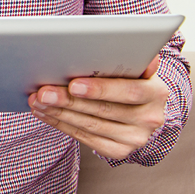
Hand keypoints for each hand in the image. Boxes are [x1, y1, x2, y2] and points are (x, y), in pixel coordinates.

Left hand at [28, 56, 168, 160]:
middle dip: (68, 100)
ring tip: (38, 100)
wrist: (143, 111)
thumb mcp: (138, 68)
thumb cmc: (132, 80)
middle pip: (103, 110)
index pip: (129, 91)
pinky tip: (45, 113)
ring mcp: (135, 138)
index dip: (100, 89)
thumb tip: (126, 42)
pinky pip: (85, 138)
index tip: (73, 84)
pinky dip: (61, 124)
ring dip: (59, 112)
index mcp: (157, 94)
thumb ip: (133, 57)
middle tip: (43, 91)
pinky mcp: (119, 151)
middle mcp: (150, 119)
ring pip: (90, 125)